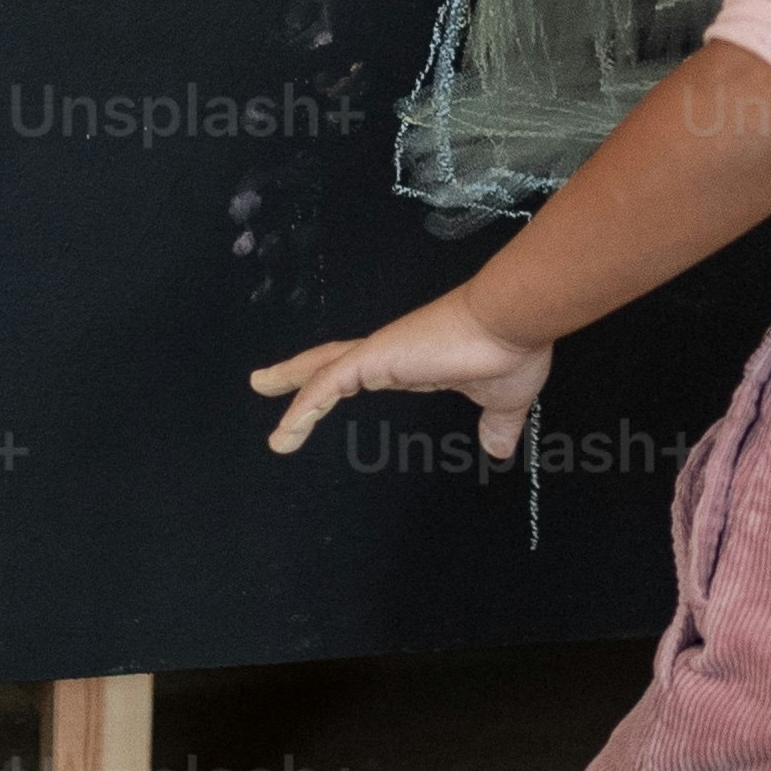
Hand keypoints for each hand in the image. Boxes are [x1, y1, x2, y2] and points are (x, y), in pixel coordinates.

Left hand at [247, 292, 553, 464]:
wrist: (511, 321)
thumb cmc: (508, 353)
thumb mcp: (503, 401)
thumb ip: (497, 425)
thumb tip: (499, 449)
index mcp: (414, 363)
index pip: (365, 371)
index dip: (342, 381)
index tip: (326, 395)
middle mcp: (391, 354)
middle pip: (330, 362)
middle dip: (297, 372)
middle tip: (264, 380)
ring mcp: (380, 354)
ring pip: (320, 369)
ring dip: (288, 382)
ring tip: (258, 389)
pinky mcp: (374, 358)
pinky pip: (325, 385)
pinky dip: (302, 405)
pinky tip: (284, 429)